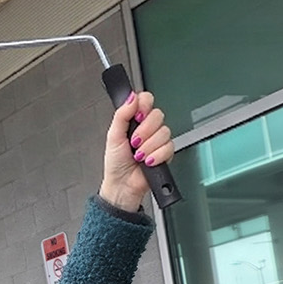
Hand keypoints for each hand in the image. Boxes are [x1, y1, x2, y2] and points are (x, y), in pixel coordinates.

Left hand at [99, 90, 174, 211]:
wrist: (122, 186)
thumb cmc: (116, 163)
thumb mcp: (113, 136)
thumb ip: (122, 114)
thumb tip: (131, 97)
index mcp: (135, 120)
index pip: (146, 99)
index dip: (144, 105)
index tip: (137, 116)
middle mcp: (148, 128)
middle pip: (158, 115)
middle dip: (145, 131)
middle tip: (134, 142)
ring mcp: (158, 140)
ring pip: (164, 132)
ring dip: (149, 146)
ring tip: (139, 156)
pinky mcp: (166, 153)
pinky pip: (169, 147)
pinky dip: (156, 156)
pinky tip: (148, 162)